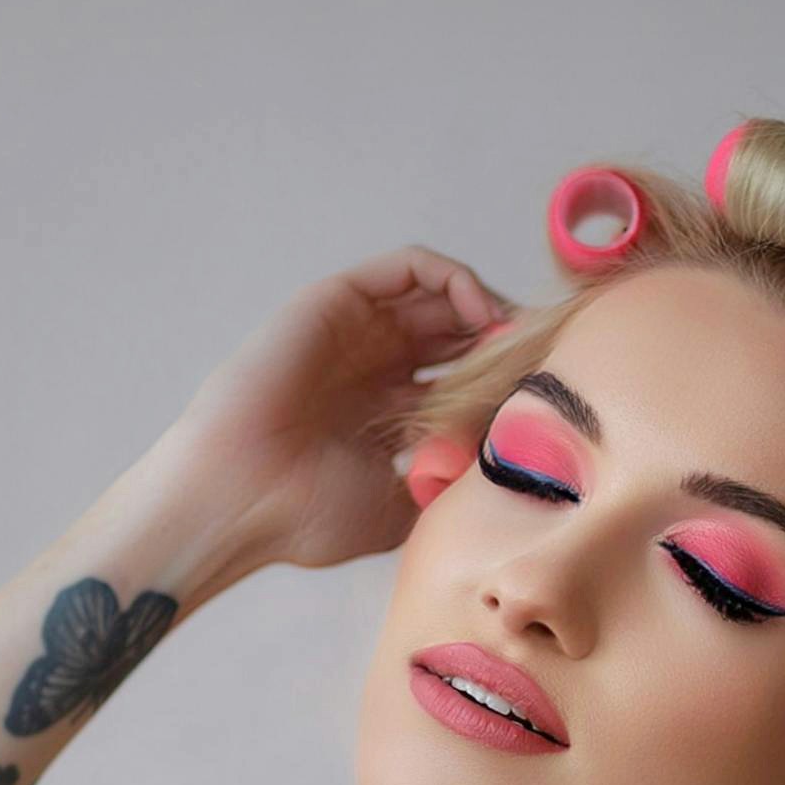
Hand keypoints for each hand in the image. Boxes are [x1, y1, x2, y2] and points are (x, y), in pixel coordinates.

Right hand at [170, 244, 516, 580]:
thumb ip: (444, 482)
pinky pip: (409, 268)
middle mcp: (374, 366)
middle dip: (506, 343)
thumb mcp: (400, 510)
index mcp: (387, 413)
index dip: (507, 382)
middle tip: (543, 361)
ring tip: (514, 339)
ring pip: (441, 296)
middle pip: (460, 334)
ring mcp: (356, 331)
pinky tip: (481, 315)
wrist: (238, 501)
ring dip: (488, 308)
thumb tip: (506, 472)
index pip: (464, 380)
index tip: (546, 398)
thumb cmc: (305, 516)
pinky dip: (454, 279)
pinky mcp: (338, 300)